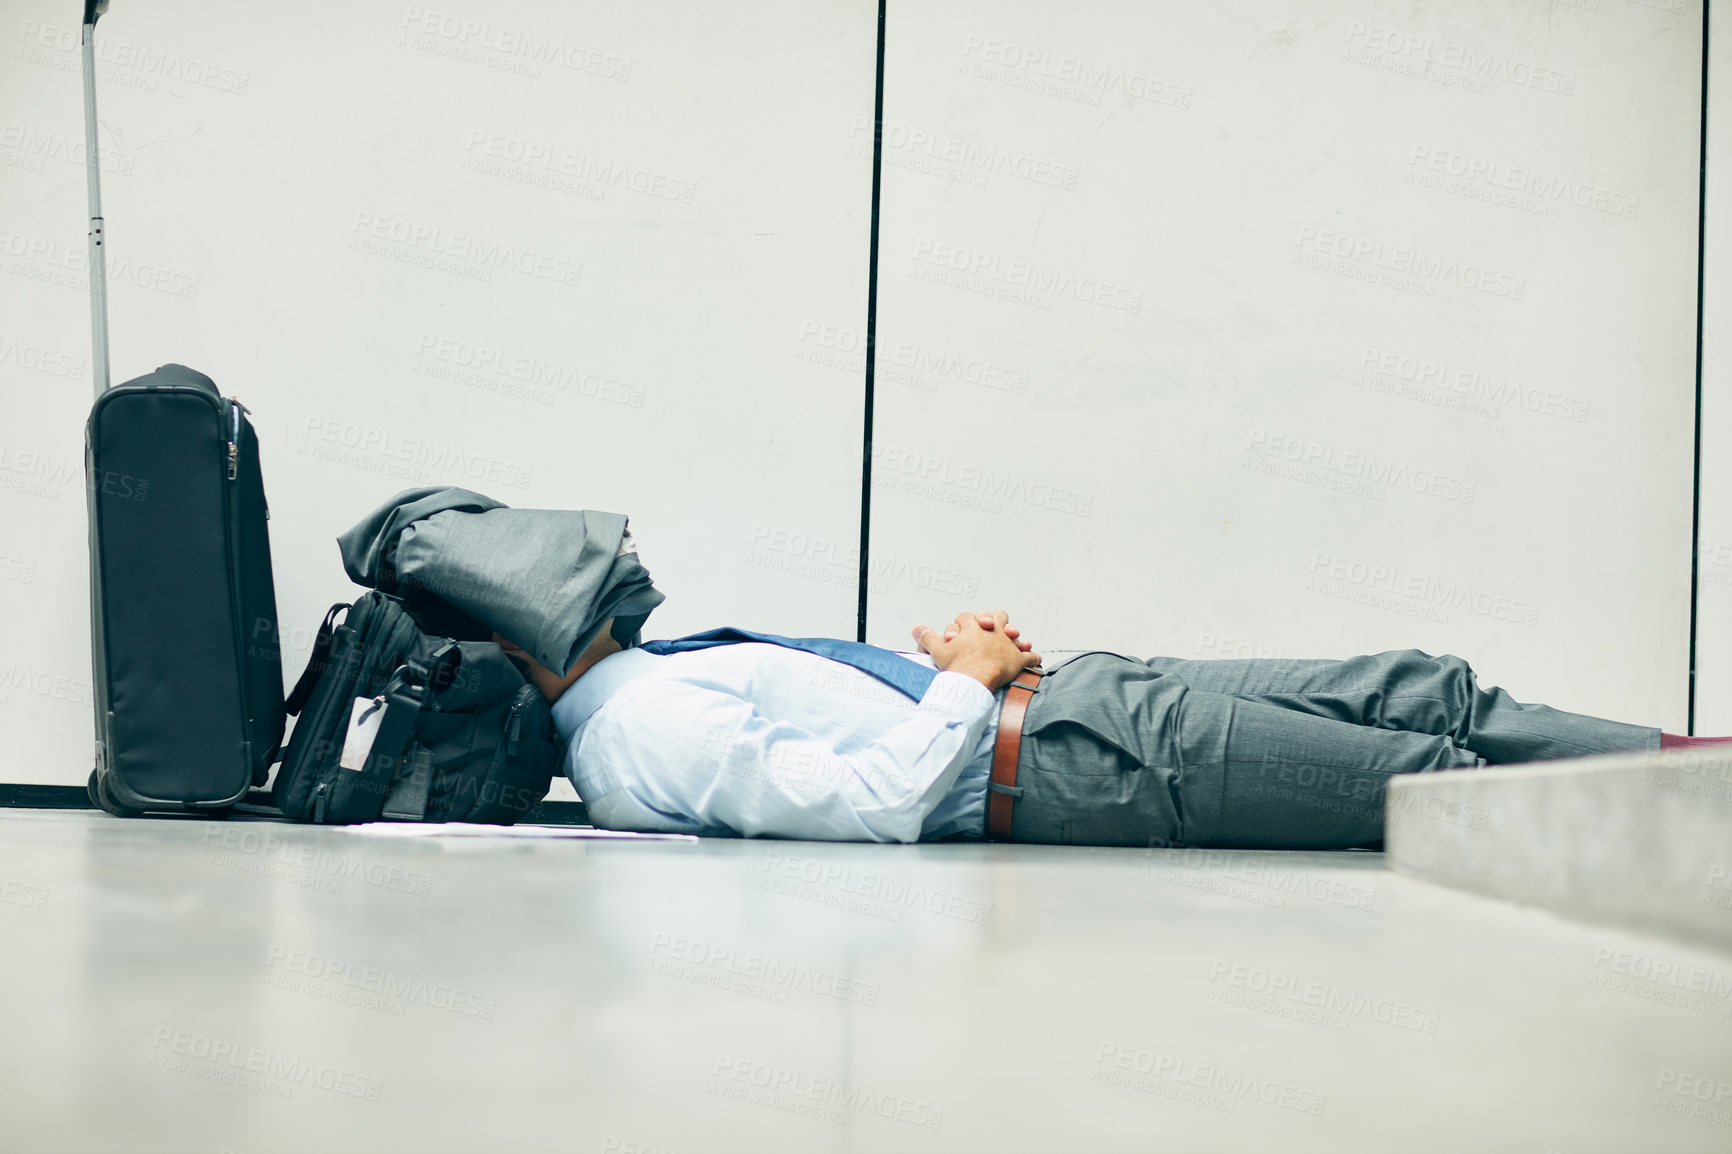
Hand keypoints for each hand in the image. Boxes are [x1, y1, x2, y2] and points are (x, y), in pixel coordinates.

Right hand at [910, 610, 1040, 691]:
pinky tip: (1034, 658)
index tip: (962, 628)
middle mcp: (991, 630)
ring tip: (1013, 636)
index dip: (965, 622)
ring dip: (1013, 633)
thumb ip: (927, 636)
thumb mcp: (937, 649)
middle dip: (993, 619)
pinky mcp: (1017, 659)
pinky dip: (1032, 657)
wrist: (972, 679)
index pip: (968, 617)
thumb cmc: (956, 664)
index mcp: (972, 626)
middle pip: (996, 616)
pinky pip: (1029, 656)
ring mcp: (1006, 643)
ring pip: (1013, 631)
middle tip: (990, 625)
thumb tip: (916, 627)